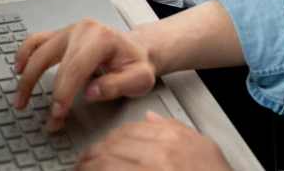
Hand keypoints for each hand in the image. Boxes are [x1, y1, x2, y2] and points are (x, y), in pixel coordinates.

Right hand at [13, 19, 157, 132]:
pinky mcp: (62, 33)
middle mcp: (83, 28)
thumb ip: (116, 86)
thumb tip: (90, 92)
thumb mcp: (138, 78)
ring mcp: (70, 28)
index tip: (56, 113)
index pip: (75, 67)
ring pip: (40, 48)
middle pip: (53, 58)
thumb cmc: (136, 64)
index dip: (63, 92)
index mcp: (101, 37)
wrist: (136, 49)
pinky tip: (18, 67)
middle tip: (38, 113)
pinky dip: (25, 52)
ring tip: (20, 97)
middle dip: (43, 89)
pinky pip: (37, 39)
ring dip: (27, 73)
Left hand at [76, 112, 230, 169]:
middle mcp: (161, 156)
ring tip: (81, 170)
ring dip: (90, 168)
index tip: (99, 150)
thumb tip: (149, 117)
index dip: (109, 141)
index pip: (129, 131)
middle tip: (82, 163)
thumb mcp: (201, 147)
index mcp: (172, 141)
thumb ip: (174, 128)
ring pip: (108, 164)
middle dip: (93, 155)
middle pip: (114, 146)